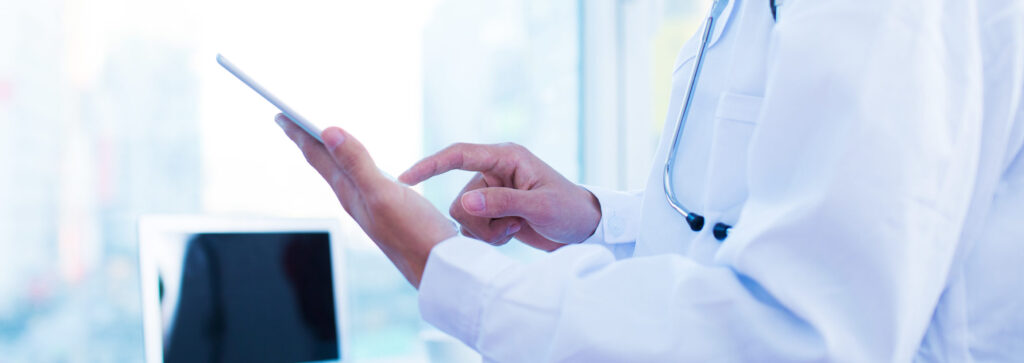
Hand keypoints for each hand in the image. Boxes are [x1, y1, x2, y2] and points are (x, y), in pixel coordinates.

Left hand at [275, 114, 455, 287]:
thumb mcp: (384, 194)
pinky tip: (362, 170)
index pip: (317, 155)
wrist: (440, 270)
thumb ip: (357, 163)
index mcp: (349, 192)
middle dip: (306, 141)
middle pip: (324, 163)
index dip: (297, 133)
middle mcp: (355, 199)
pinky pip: (361, 182)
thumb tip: (328, 131)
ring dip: (328, 154)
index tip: (279, 114)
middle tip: (288, 123)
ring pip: (341, 173)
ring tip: (320, 141)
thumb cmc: (416, 235)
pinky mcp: (388, 212)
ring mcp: (371, 207)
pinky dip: (354, 167)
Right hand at [399, 143, 600, 250]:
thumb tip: (463, 203)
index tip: (404, 178)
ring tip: (517, 228)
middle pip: (460, 199)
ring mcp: (492, 191)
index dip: (429, 165)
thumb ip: (502, 202)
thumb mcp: (540, 207)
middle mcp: (495, 171)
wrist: (585, 228)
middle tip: (514, 225)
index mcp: (506, 157)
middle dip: (482, 222)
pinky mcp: (492, 209)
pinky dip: (491, 236)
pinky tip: (514, 232)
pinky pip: (473, 227)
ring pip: (464, 217)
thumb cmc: (569, 210)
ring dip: (489, 231)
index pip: (459, 155)